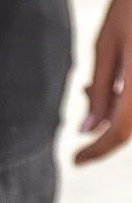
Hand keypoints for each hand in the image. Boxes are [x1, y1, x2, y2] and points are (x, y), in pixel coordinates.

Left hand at [76, 0, 131, 164]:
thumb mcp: (108, 43)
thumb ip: (102, 89)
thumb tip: (88, 129)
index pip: (121, 132)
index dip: (98, 152)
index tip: (75, 160)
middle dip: (106, 124)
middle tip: (87, 96)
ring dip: (118, 111)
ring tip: (101, 83)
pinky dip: (128, 98)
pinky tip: (117, 80)